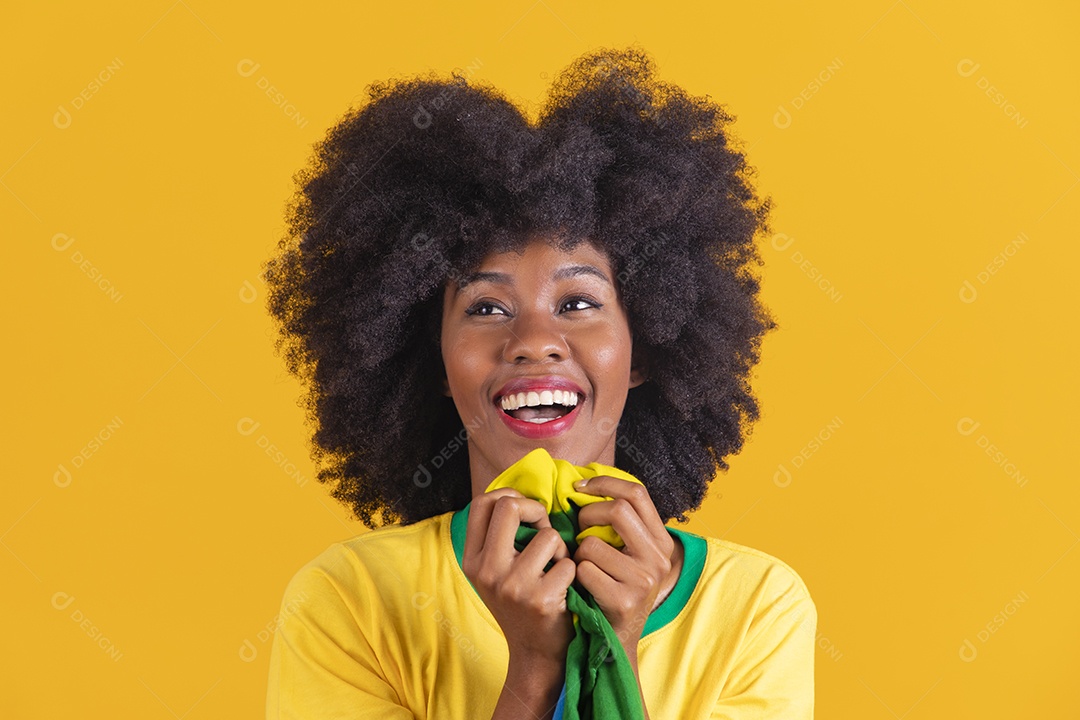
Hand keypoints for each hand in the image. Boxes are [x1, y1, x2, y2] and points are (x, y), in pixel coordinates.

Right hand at [461, 488, 576, 667]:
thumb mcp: (496, 571)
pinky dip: (572, 572)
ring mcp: (512, 586)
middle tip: (545, 529)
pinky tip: (565, 589)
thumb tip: (519, 494)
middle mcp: (486, 571)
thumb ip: (500, 536)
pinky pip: (567, 562)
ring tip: (556, 567)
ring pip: (548, 535)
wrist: (534, 655)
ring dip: (560, 548)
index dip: (509, 496)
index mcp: (472, 560)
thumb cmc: (521, 604)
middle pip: (509, 507)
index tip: (525, 512)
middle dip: (536, 510)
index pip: (483, 503)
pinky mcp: (540, 599)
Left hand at [571, 476, 680, 663]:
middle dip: (587, 515)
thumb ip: (618, 525)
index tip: (579, 487)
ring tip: (583, 568)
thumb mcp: (628, 554)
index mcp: (661, 541)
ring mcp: (644, 580)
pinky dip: (575, 576)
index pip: (636, 493)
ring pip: (592, 544)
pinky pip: (584, 571)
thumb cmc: (613, 589)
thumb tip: (581, 486)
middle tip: (577, 529)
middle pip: (617, 510)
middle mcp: (658, 558)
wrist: (617, 643)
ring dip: (578, 554)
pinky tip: (582, 588)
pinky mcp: (624, 601)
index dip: (604, 483)